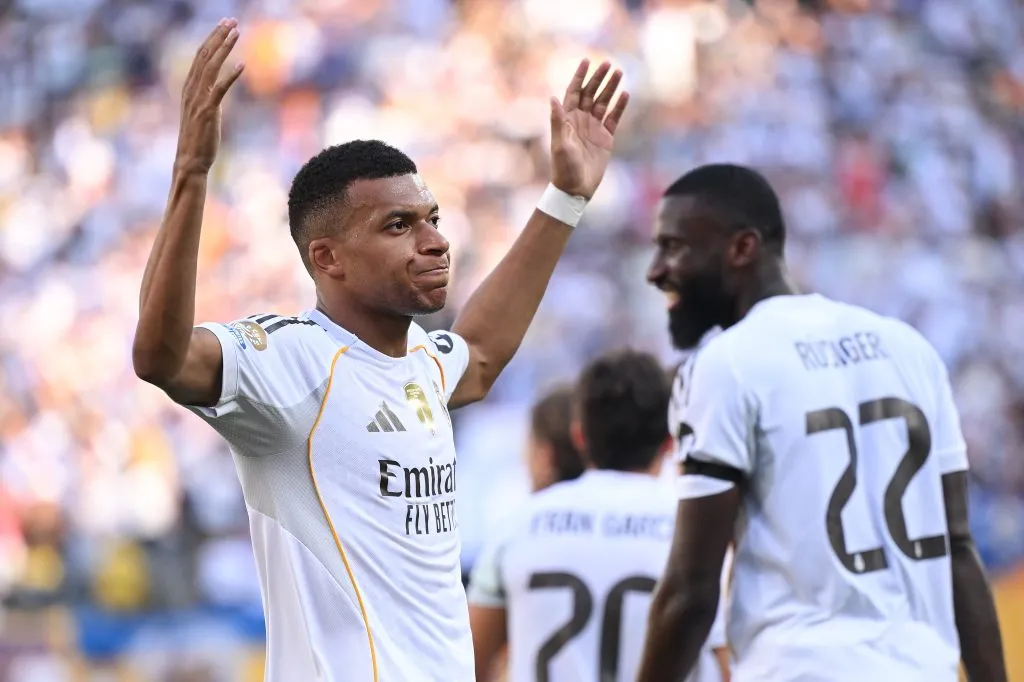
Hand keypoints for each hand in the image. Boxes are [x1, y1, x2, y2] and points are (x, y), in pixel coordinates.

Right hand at [174, 18, 244, 175]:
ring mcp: (198, 100)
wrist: (191, 161)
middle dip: (217, 36)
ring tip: (236, 33)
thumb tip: (216, 87)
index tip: (224, 24)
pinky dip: (229, 76)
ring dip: (224, 48)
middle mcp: (191, 90)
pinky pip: (219, 90)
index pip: (200, 56)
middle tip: (231, 20)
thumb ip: (208, 96)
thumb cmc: (199, 139)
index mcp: (189, 88)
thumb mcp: (203, 112)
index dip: (211, 38)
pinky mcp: (208, 112)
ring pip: (210, 67)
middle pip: (204, 55)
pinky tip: (242, 65)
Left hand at [549, 59, 628, 198]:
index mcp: (567, 119)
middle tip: (608, 63)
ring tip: (619, 73)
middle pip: (590, 93)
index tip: (586, 61)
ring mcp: (594, 128)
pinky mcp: (605, 138)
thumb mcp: (560, 143)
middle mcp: (580, 120)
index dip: (579, 76)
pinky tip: (625, 94)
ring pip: (603, 102)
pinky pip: (614, 118)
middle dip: (598, 78)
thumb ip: (558, 120)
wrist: (575, 188)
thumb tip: (552, 97)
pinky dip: (619, 106)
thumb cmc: (563, 167)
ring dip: (610, 88)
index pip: (573, 92)